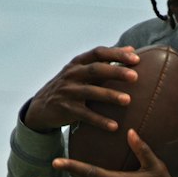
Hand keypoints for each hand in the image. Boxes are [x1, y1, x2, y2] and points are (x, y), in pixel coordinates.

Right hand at [24, 46, 140, 133]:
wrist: (42, 107)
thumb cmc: (70, 86)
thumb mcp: (82, 71)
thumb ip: (105, 62)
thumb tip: (131, 50)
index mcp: (78, 62)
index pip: (99, 53)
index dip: (117, 54)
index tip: (136, 58)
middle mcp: (72, 74)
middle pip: (96, 70)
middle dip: (116, 72)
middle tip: (135, 77)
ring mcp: (69, 91)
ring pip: (91, 92)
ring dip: (110, 95)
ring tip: (128, 100)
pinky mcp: (67, 109)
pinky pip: (86, 115)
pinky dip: (100, 121)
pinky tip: (114, 126)